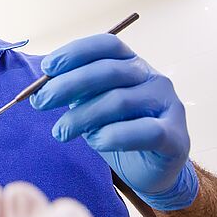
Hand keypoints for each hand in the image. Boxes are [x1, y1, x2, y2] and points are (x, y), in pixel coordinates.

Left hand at [30, 34, 197, 210]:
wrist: (151, 171)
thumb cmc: (118, 132)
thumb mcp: (92, 106)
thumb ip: (75, 94)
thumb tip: (40, 89)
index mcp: (132, 64)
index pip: (107, 45)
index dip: (75, 52)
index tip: (47, 68)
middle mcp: (153, 78)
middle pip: (108, 71)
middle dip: (68, 84)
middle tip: (40, 102)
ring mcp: (168, 105)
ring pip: (119, 101)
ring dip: (82, 116)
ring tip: (61, 132)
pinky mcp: (175, 137)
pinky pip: (144, 131)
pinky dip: (114, 136)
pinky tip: (96, 142)